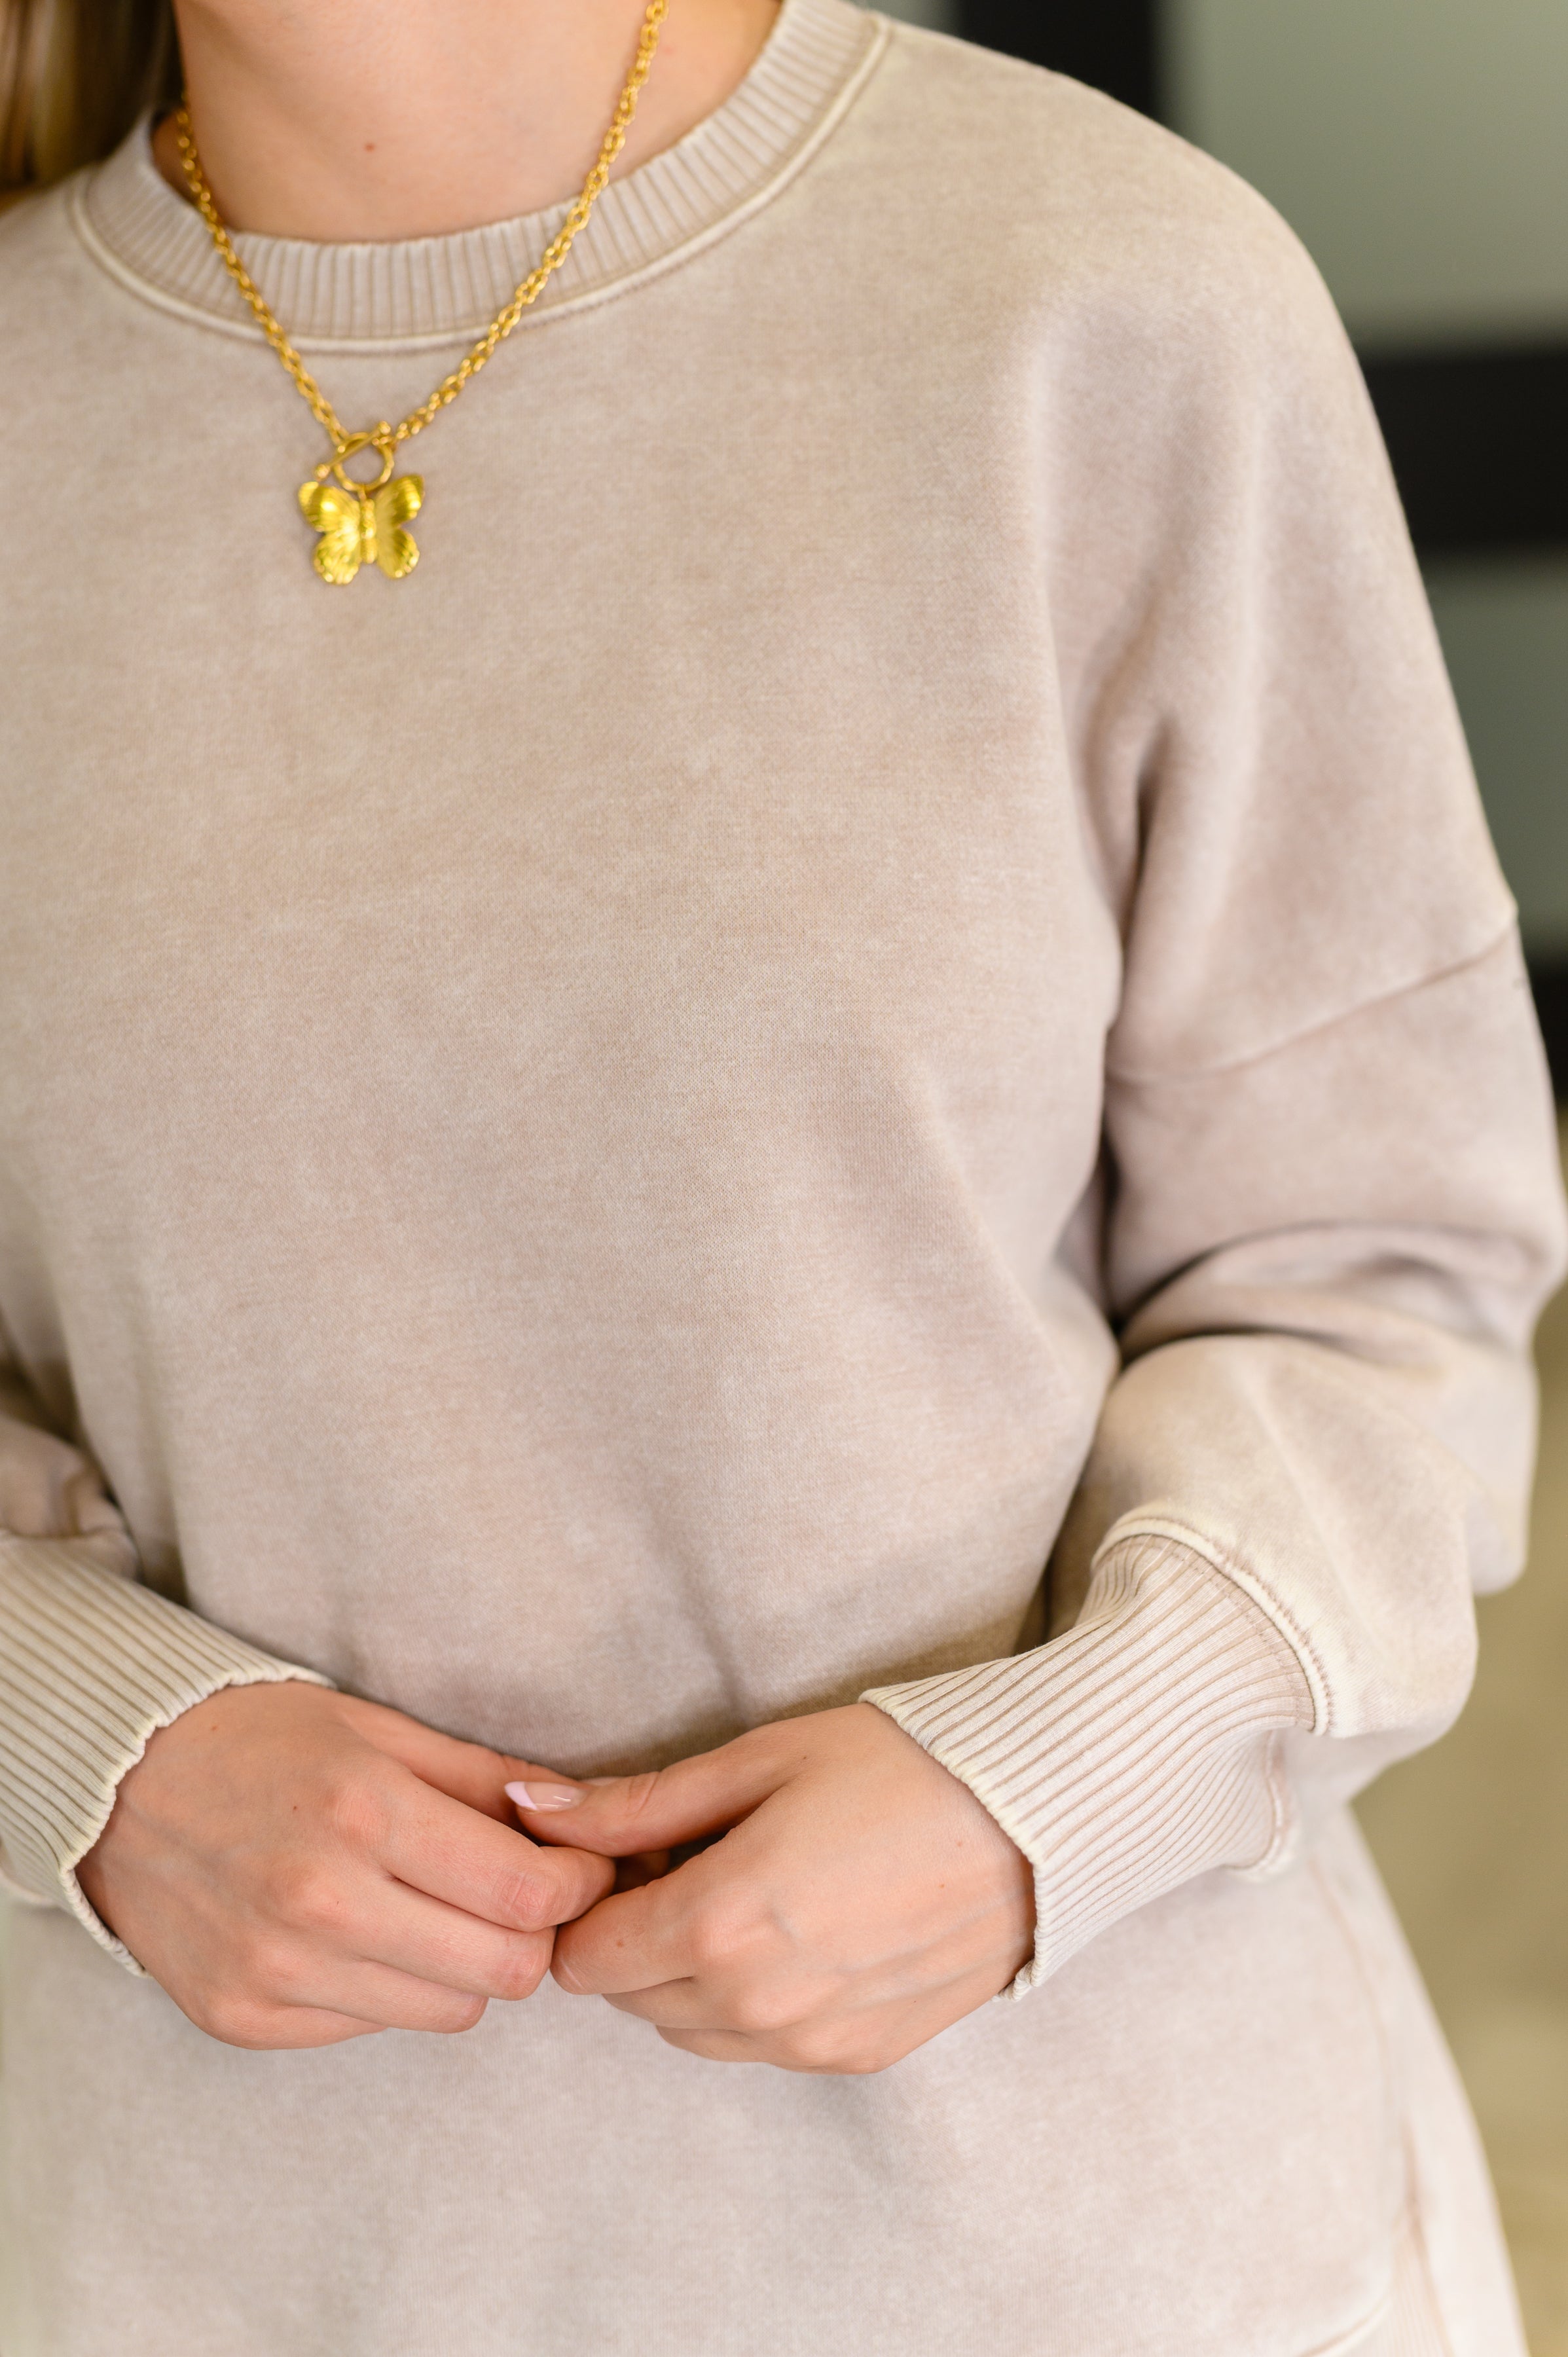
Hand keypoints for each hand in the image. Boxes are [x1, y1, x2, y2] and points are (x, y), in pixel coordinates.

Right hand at [75, 1682, 614, 2050]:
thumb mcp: (378, 1727)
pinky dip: (391, 1988)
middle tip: (521, 1895)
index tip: (579, 1866)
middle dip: (535, 1935)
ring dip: (466, 1966)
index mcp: (364, 1813)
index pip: (525, 1896)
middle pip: (503, 1971)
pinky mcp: (244, 2018)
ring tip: (438, 1909)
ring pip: (448, 2013)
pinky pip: (373, 2027)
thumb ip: (487, 1779)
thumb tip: (585, 1816)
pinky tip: (364, 1933)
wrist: (118, 1784)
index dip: (576, 1886)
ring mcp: (276, 1972)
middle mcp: (320, 1903)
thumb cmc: (259, 1740)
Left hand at [508, 1703, 1034, 2074]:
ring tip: (752, 1888)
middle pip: (630, 1999)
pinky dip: (754, 1998)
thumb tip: (528, 1808)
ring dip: (690, 1973)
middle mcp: (756, 2006)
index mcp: (719, 1927)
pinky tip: (805, 1925)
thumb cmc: (900, 1767)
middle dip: (637, 1934)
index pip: (583, 1958)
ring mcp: (811, 2044)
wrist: (1039, 1817)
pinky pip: (761, 2046)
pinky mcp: (859, 2057)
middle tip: (691, 1858)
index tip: (631, 1853)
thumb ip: (634, 1803)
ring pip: (691, 2030)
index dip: (590, 1903)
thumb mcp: (759, 1760)